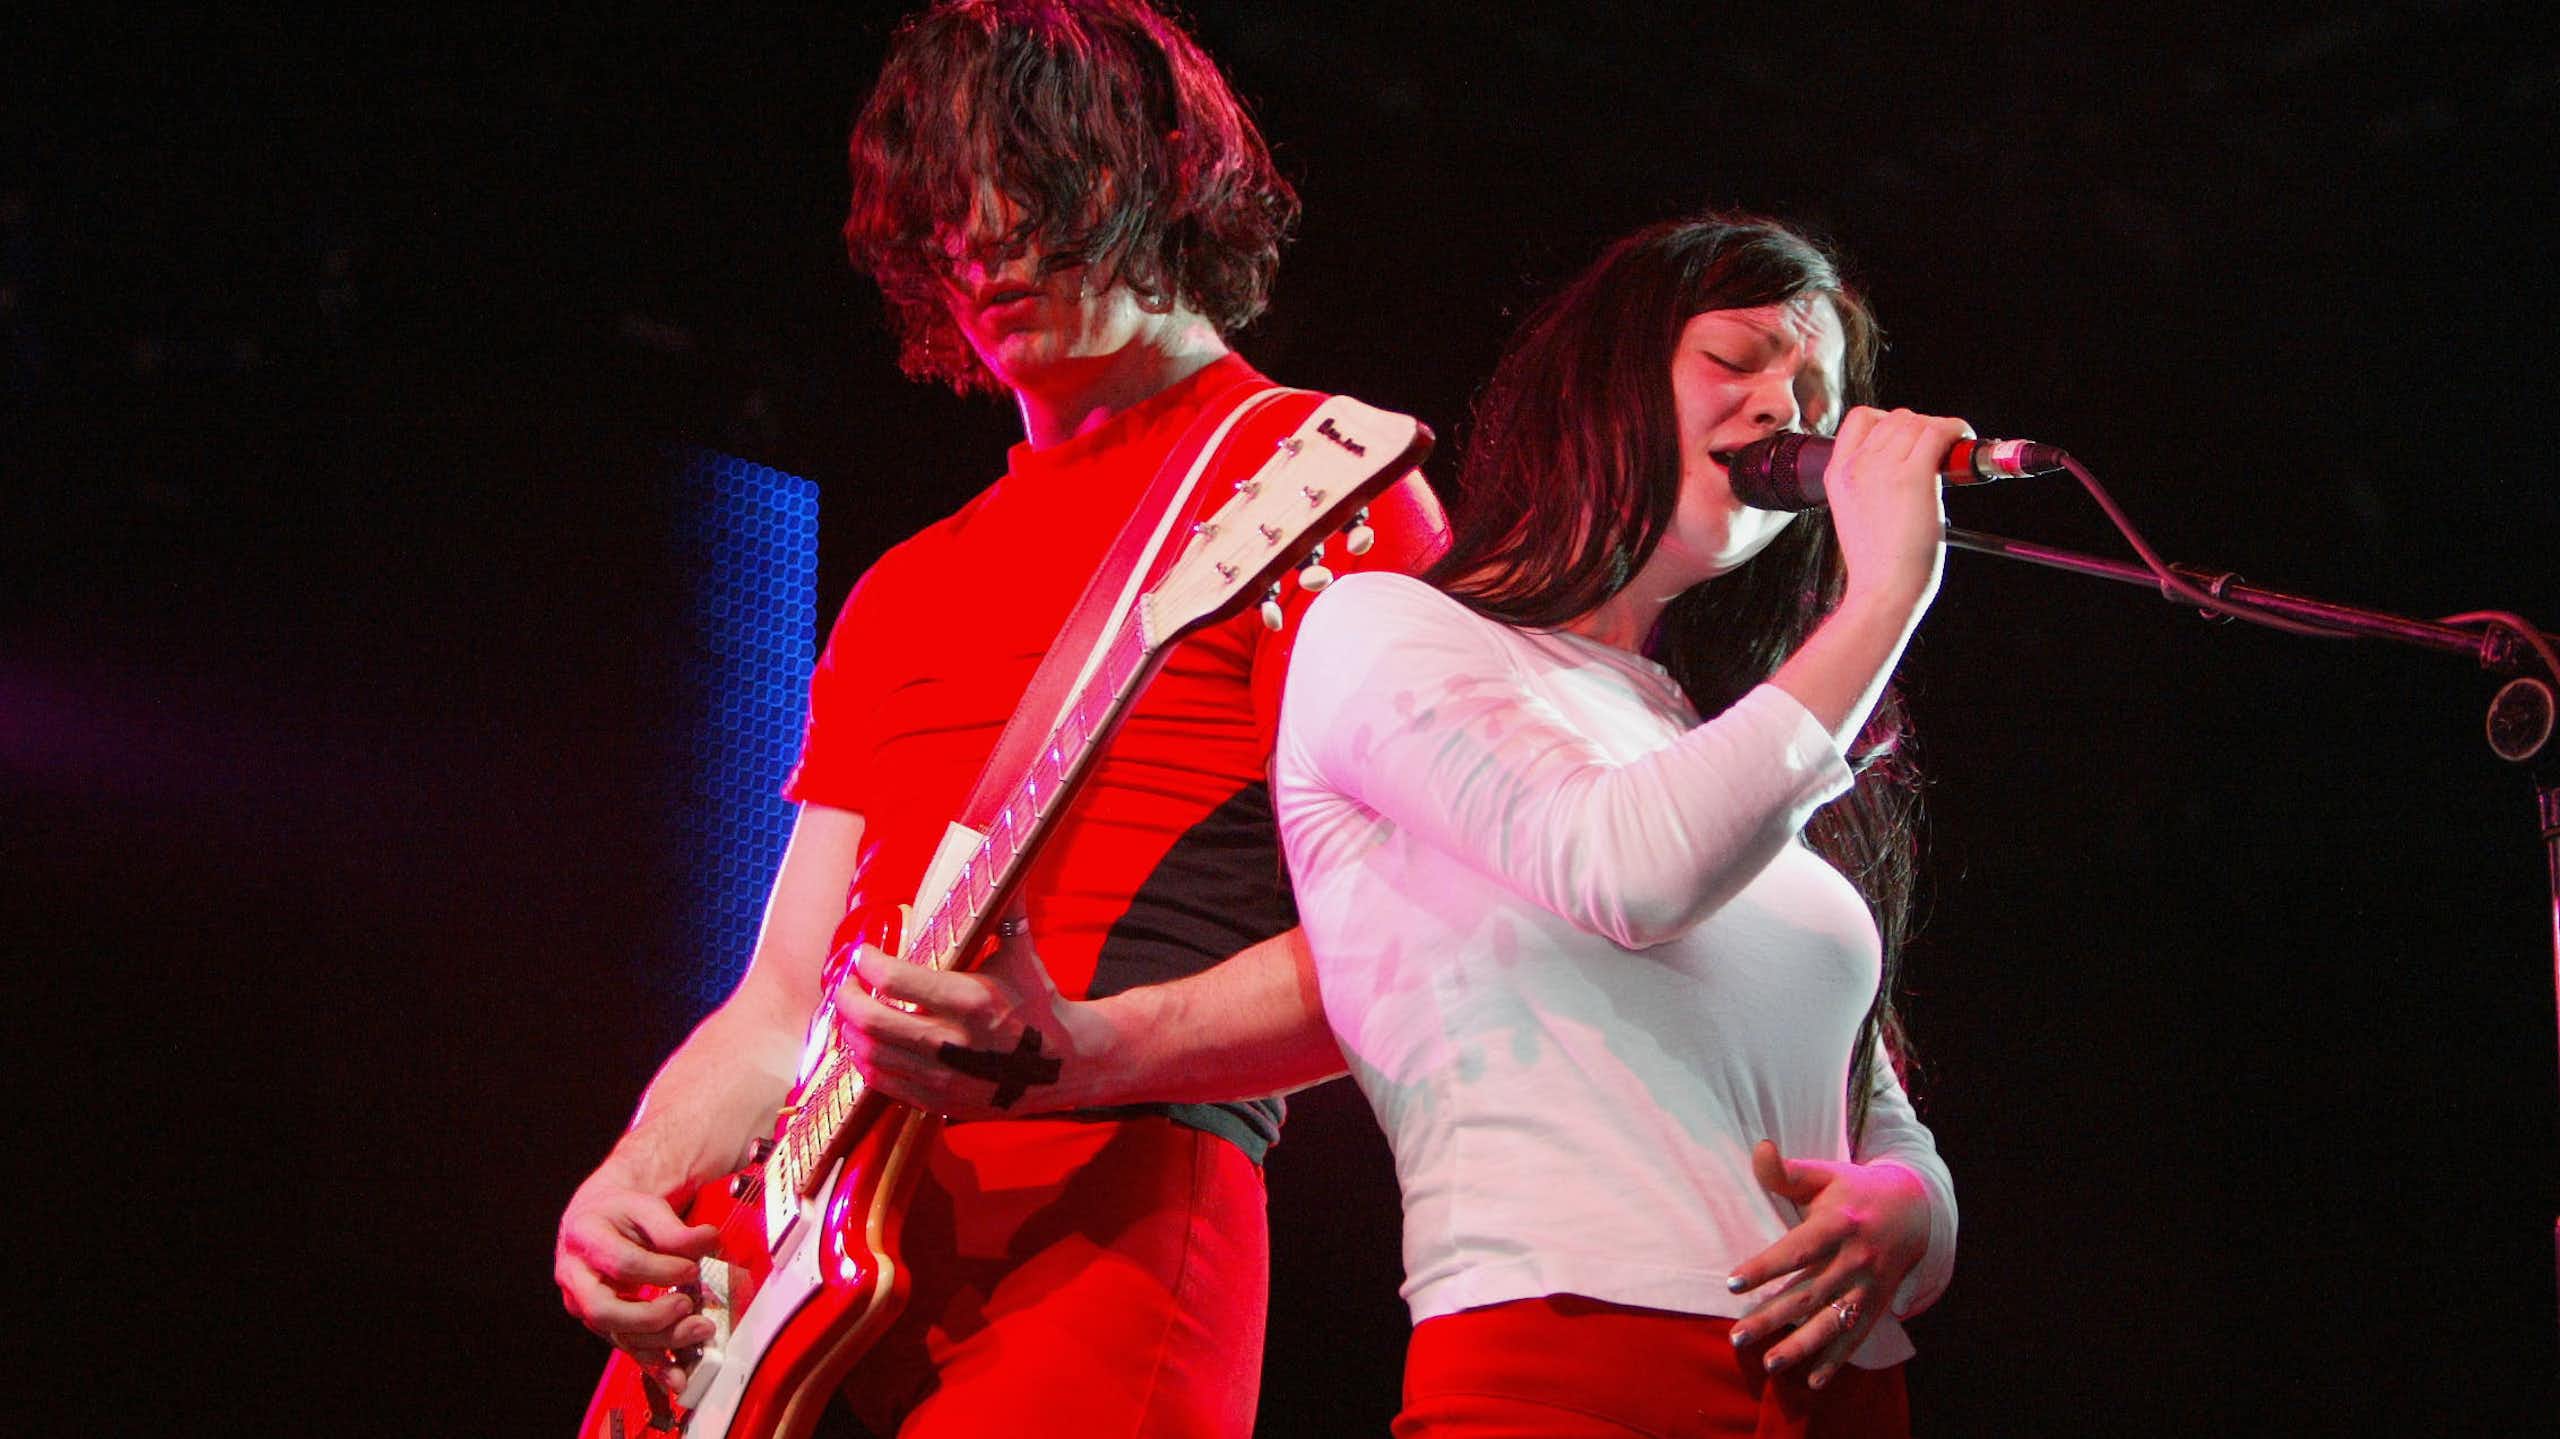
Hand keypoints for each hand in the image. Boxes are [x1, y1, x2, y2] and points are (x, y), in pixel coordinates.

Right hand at [555, 1172, 722, 1390]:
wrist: (601, 1219)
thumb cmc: (621, 1213)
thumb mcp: (646, 1206)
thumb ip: (674, 1228)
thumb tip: (707, 1241)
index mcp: (585, 1238)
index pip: (620, 1262)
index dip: (659, 1270)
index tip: (690, 1268)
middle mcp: (576, 1277)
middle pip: (603, 1310)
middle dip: (650, 1316)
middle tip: (686, 1305)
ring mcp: (585, 1304)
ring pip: (616, 1335)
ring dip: (661, 1339)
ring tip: (699, 1329)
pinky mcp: (603, 1323)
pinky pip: (626, 1348)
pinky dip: (653, 1364)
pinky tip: (676, 1373)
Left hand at [830, 904, 1112, 1117]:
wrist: (1064, 1065)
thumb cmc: (1038, 1000)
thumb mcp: (1023, 952)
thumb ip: (1007, 906)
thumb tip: (1003, 858)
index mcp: (973, 1000)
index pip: (896, 979)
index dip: (868, 963)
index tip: (864, 953)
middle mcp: (954, 1043)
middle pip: (872, 1021)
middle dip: (847, 997)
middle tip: (847, 983)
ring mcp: (944, 1077)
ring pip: (870, 1054)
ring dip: (851, 1030)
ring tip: (853, 1011)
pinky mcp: (940, 1102)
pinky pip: (883, 1083)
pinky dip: (865, 1060)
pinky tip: (867, 1042)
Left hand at [1724, 1138, 1931, 1390]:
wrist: (1913, 1208)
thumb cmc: (1853, 1190)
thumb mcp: (1824, 1174)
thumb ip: (1787, 1171)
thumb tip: (1759, 1148)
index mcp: (1839, 1222)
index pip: (1798, 1248)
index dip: (1766, 1266)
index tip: (1732, 1283)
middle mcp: (1857, 1257)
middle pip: (1810, 1292)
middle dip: (1773, 1317)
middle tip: (1736, 1336)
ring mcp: (1870, 1284)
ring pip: (1833, 1321)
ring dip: (1802, 1346)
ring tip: (1769, 1363)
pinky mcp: (1879, 1302)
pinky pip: (1858, 1336)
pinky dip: (1838, 1360)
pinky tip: (1815, 1382)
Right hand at [1816, 405, 1970, 611]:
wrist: (1881, 592)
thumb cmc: (1877, 565)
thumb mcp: (1855, 514)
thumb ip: (1870, 483)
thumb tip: (1906, 462)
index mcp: (1837, 475)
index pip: (1861, 419)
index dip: (1889, 421)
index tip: (1908, 439)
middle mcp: (1856, 466)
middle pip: (1896, 418)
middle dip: (1921, 428)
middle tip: (1939, 451)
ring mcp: (1882, 469)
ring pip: (1918, 423)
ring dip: (1941, 430)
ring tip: (1953, 450)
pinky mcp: (1912, 477)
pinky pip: (1939, 432)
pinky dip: (1957, 430)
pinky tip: (1964, 440)